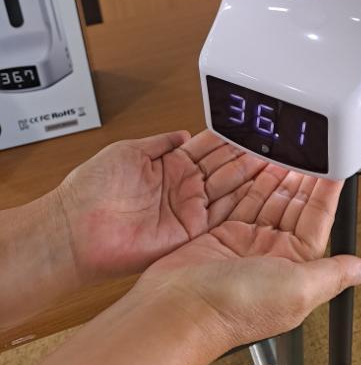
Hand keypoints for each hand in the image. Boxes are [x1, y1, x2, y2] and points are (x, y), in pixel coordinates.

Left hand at [57, 130, 269, 281]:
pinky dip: (243, 205)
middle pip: (227, 168)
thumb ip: (161, 143)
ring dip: (254, 178)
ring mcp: (187, 211)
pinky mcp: (189, 234)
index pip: (211, 148)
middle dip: (252, 156)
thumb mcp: (130, 150)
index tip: (255, 130)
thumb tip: (182, 132)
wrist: (75, 228)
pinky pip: (222, 217)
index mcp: (171, 166)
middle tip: (279, 147)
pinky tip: (263, 191)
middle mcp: (183, 188)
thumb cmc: (91, 189)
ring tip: (281, 165)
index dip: (233, 139)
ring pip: (230, 190)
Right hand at [136, 152, 360, 350]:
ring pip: (270, 200)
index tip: (333, 164)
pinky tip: (260, 166)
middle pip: (295, 206)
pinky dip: (252, 182)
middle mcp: (274, 256)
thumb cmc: (236, 308)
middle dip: (303, 178)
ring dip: (279, 176)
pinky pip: (243, 201)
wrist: (179, 311)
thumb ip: (333, 274)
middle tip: (309, 149)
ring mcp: (247, 244)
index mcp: (297, 268)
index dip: (327, 190)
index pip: (318, 219)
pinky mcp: (222, 235)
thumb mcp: (298, 289)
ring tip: (288, 150)